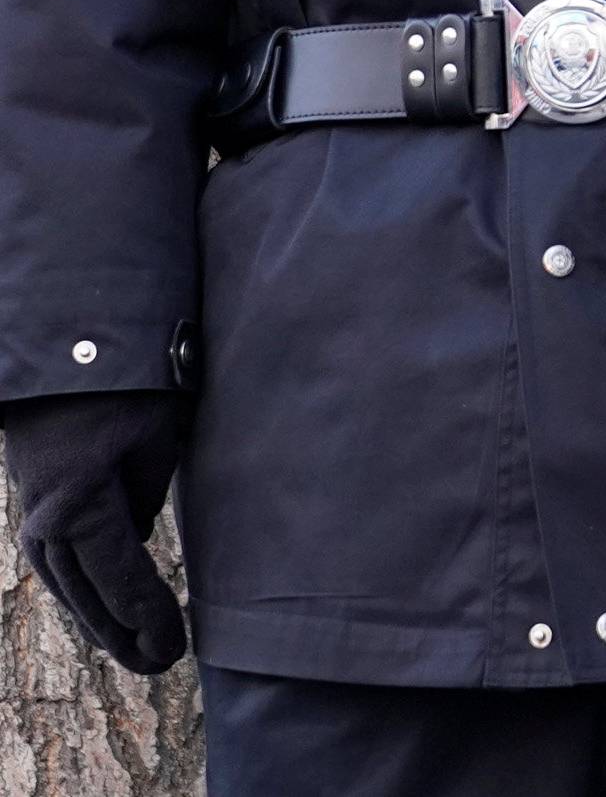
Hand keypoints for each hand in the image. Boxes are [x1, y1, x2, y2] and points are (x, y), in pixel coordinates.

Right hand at [3, 391, 187, 672]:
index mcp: (80, 506)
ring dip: (97, 618)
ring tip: (134, 649)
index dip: (149, 619)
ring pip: (65, 584)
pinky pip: (56, 560)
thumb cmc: (124, 380)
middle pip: (87, 594)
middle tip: (161, 662)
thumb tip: (137, 537)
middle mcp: (46, 519)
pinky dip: (79, 588)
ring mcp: (32, 510)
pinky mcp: (33, 497)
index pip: (122, 580)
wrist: (62, 339)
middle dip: (123, 634)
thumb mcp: (156, 435)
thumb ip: (148, 494)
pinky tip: (98, 606)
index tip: (176, 648)